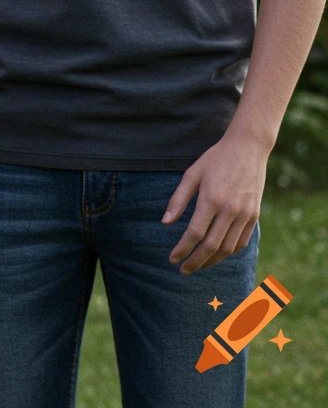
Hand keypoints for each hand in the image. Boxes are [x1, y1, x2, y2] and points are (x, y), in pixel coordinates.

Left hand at [161, 132, 268, 274]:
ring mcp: (245, 214)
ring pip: (228, 249)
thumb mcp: (193, 173)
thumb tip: (165, 222)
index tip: (172, 258)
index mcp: (211, 198)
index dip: (182, 249)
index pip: (194, 233)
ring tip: (198, 265)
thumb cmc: (215, 159)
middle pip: (211, 246)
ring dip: (211, 261)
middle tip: (183, 270)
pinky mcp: (254, 216)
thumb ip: (178, 199)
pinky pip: (241, 242)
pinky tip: (217, 255)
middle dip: (195, 262)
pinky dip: (228, 252)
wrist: (248, 148)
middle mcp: (230, 209)